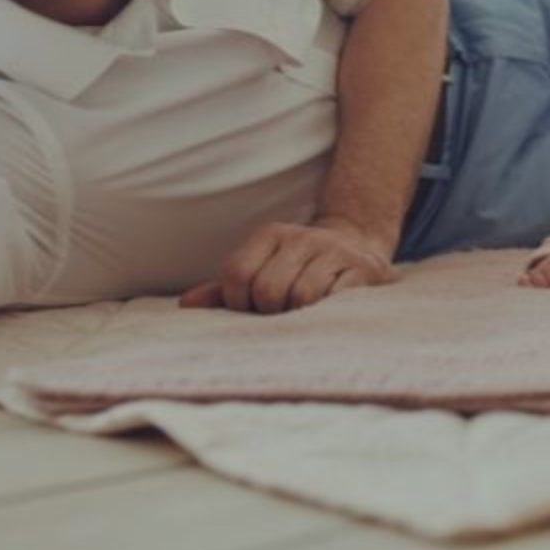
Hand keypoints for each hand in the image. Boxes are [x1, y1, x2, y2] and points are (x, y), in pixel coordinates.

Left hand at [180, 216, 397, 312]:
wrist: (356, 247)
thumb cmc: (297, 270)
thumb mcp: (261, 271)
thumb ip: (224, 290)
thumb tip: (186, 304)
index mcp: (270, 234)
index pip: (237, 273)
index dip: (238, 302)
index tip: (251, 310)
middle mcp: (302, 236)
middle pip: (268, 289)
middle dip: (270, 312)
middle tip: (280, 315)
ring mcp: (334, 250)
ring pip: (302, 296)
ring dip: (300, 316)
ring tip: (303, 313)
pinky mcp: (362, 269)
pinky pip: (334, 299)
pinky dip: (326, 312)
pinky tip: (327, 310)